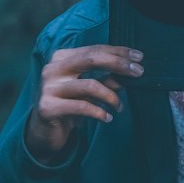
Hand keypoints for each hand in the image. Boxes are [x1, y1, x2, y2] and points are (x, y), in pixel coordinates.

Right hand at [25, 43, 143, 158]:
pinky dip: (99, 112)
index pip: (94, 49)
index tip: (139, 57)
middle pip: (91, 59)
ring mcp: (48, 87)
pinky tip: (107, 118)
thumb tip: (128, 74)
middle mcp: (52, 69)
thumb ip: (107, 81)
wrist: (44, 133)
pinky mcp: (47, 107)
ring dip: (111, 97)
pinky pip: (81, 107)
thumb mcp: (90, 92)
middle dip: (118, 64)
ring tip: (119, 107)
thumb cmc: (69, 107)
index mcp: (62, 58)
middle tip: (138, 72)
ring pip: (90, 85)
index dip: (118, 52)